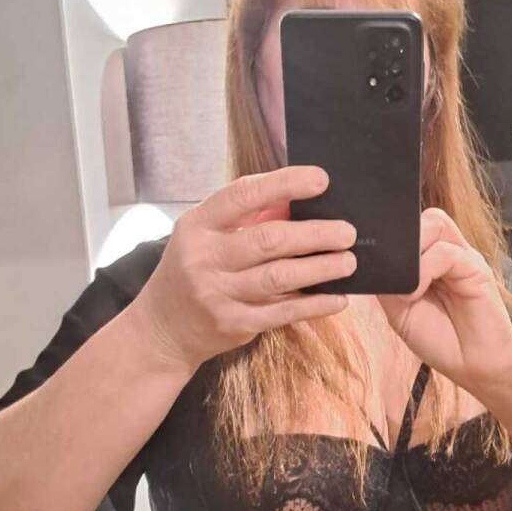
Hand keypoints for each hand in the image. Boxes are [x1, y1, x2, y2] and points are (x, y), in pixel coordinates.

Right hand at [129, 166, 356, 371]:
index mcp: (197, 225)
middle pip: (269, 240)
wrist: (163, 329)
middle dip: (314, 234)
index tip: (322, 180)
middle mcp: (204, 258)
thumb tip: (298, 202)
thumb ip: (246, 219)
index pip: (243, 195)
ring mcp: (217, 294)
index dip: (284, 184)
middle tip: (347, 232)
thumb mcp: (206, 237)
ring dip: (320, 269)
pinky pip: (282, 313)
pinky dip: (314, 305)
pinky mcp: (233, 324)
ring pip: (279, 277)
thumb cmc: (193, 272)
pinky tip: (338, 298)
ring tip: (348, 261)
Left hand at [378, 209, 511, 395]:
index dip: (390, 235)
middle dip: (401, 239)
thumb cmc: (440, 339)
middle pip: (423, 217)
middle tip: (391, 273)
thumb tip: (372, 264)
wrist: (474, 366)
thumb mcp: (400, 311)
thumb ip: (388, 284)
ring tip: (406, 289)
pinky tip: (415, 294)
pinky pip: (446, 252)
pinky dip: (424, 270)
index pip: (411, 226)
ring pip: (434, 224)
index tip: (370, 257)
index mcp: (430, 259)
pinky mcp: (476, 270)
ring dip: (411, 254)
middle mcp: (448, 252)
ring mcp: (463, 258)